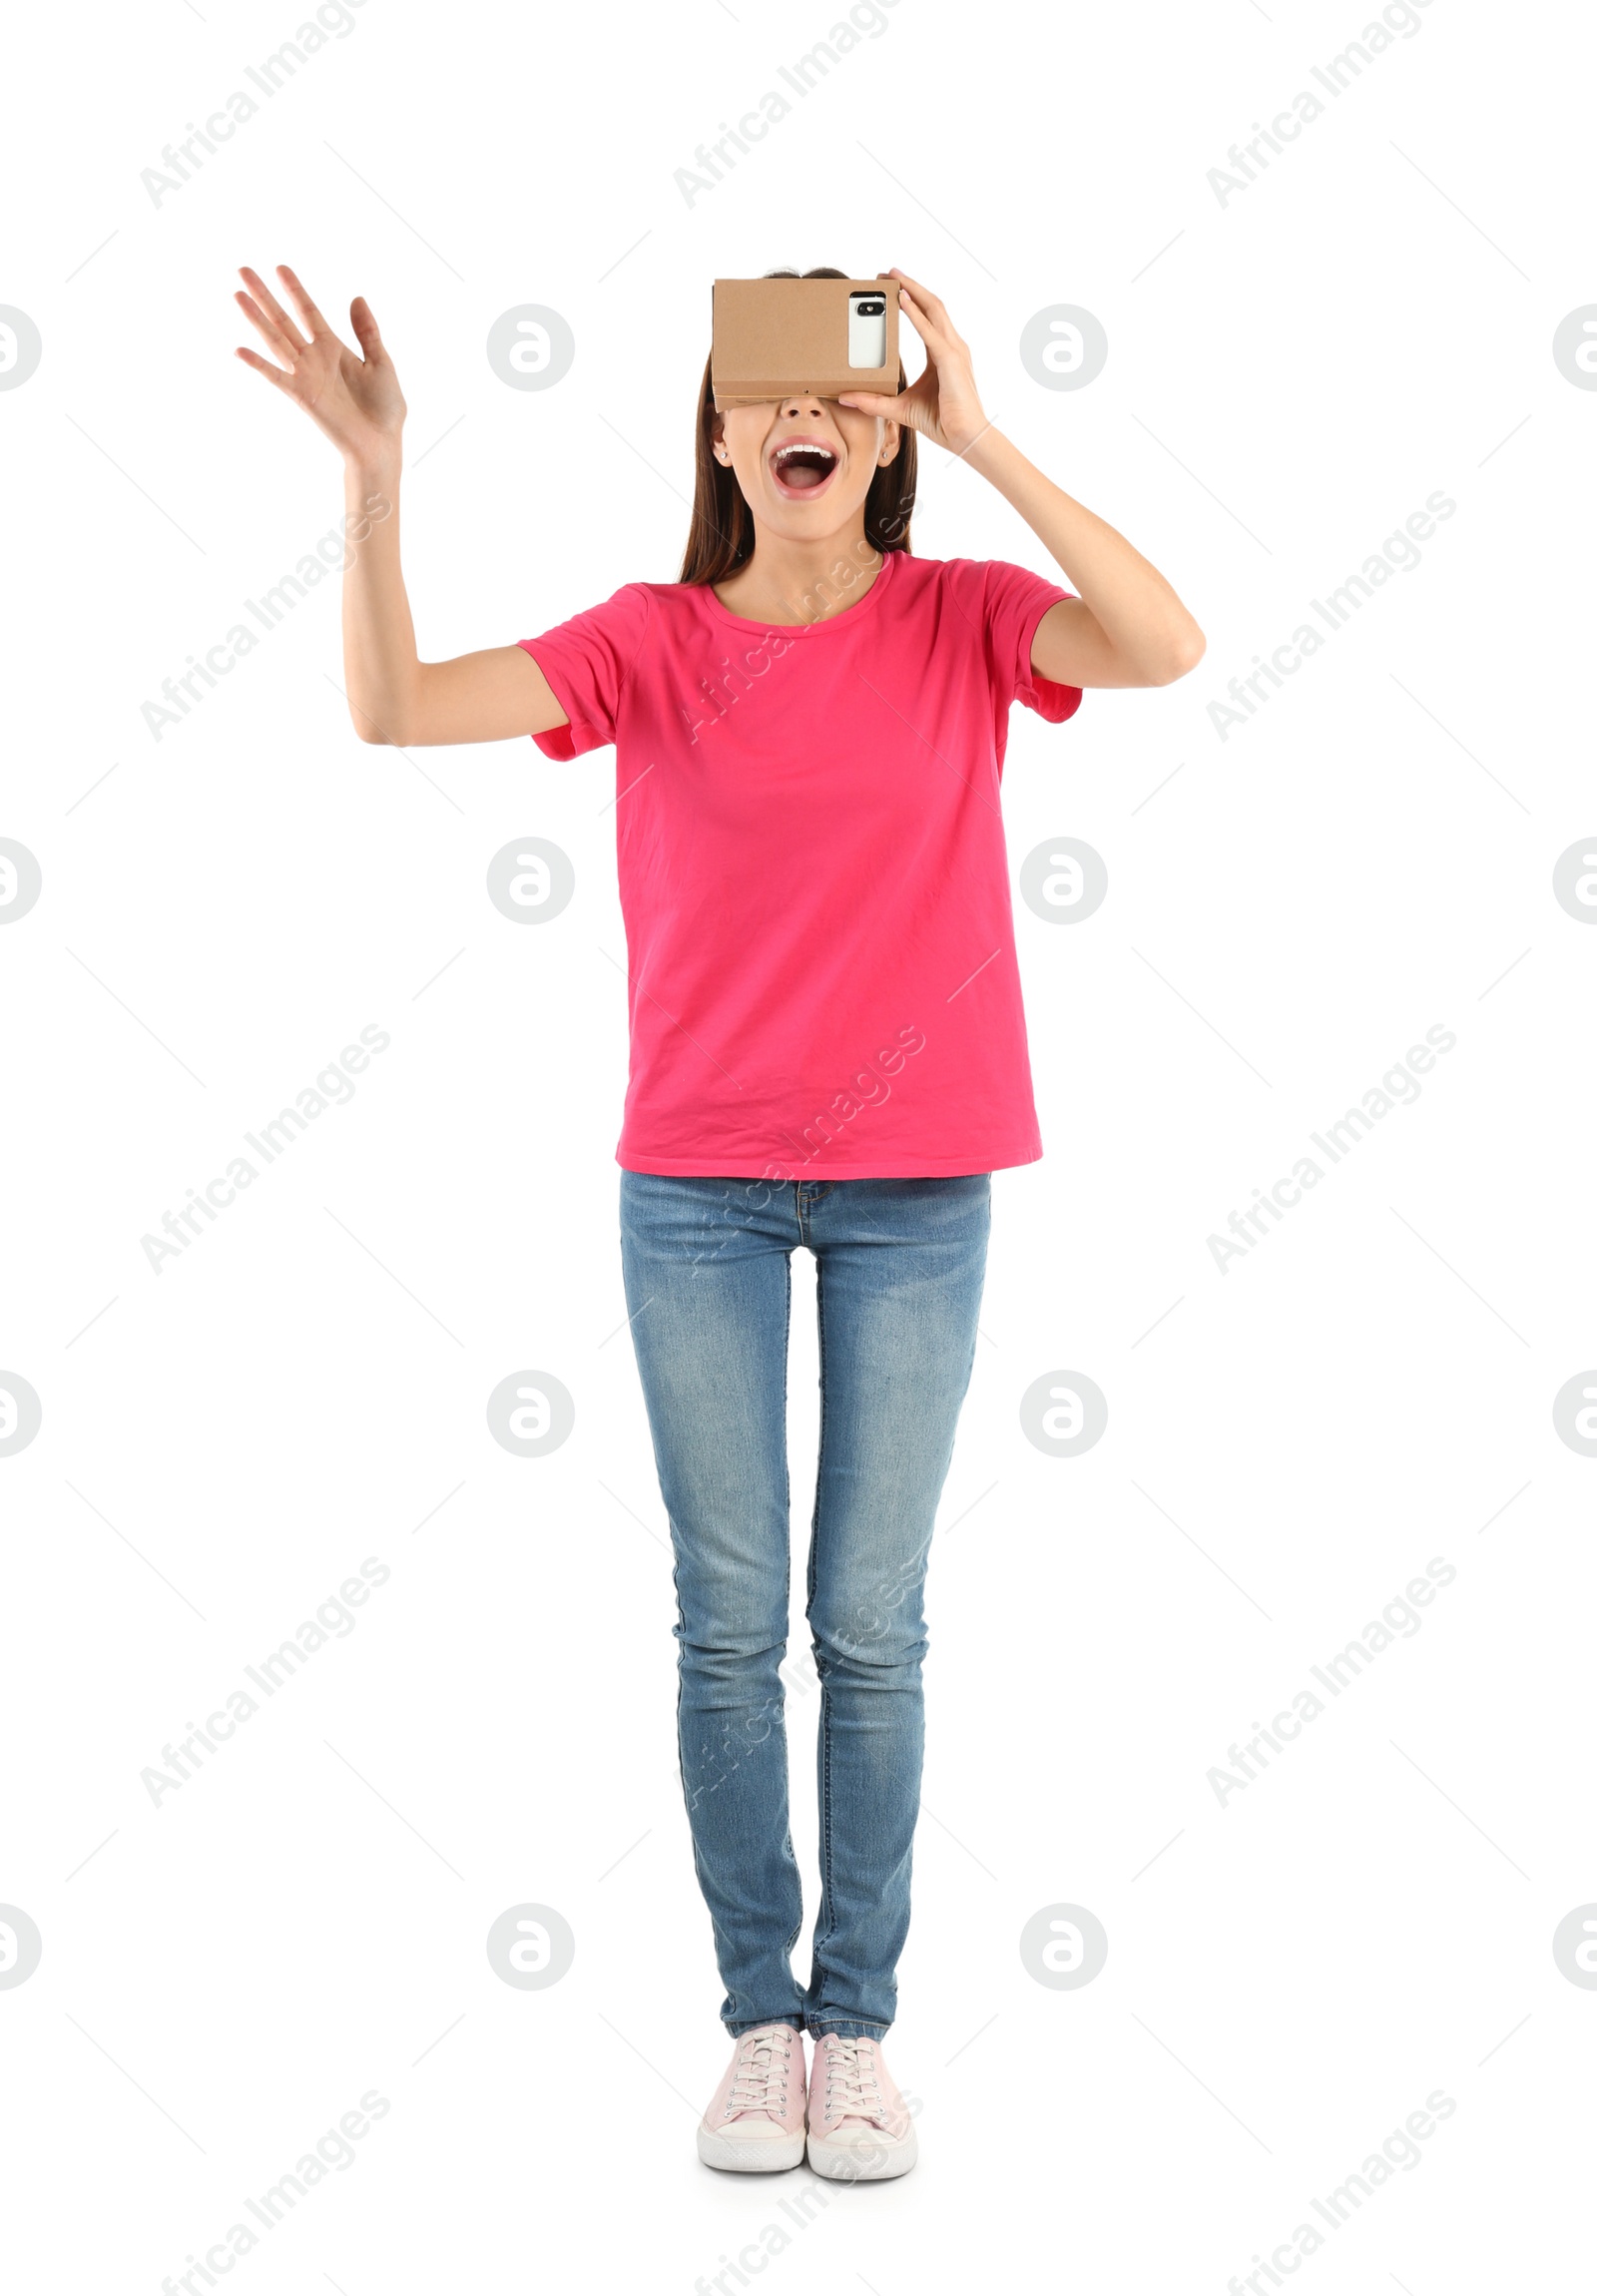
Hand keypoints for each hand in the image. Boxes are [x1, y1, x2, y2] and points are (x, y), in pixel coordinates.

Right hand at [233, 264, 405, 466]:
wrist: (381, 444)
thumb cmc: (384, 409)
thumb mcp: (381, 362)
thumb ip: (367, 331)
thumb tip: (356, 297)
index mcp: (333, 348)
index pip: (309, 311)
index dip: (295, 289)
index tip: (280, 267)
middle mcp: (314, 358)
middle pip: (284, 319)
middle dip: (264, 295)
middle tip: (243, 270)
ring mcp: (305, 376)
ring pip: (275, 339)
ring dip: (255, 318)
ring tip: (237, 294)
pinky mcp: (302, 396)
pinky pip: (276, 377)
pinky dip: (258, 364)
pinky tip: (239, 350)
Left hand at [837, 270, 991, 457]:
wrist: (965, 438)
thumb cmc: (942, 423)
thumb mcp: (899, 408)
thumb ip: (874, 402)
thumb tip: (846, 397)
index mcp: (943, 353)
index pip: (928, 317)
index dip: (912, 299)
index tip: (892, 287)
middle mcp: (952, 346)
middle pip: (932, 305)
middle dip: (911, 286)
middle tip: (888, 273)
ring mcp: (954, 351)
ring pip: (933, 309)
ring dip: (912, 290)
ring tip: (893, 278)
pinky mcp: (951, 361)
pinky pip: (930, 332)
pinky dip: (916, 315)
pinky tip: (901, 301)